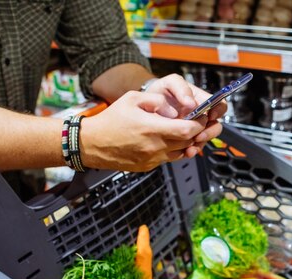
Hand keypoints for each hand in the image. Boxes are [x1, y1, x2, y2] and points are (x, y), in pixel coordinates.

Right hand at [79, 91, 207, 171]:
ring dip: (187, 142)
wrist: (92, 144)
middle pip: (189, 142)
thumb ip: (156, 100)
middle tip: (195, 121)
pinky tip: (169, 139)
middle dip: (196, 132)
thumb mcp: (132, 99)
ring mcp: (152, 159)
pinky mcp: (149, 166)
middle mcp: (155, 146)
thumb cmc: (111, 120)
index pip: (188, 130)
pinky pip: (170, 158)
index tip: (200, 116)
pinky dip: (174, 149)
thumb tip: (174, 109)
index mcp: (152, 129)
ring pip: (182, 152)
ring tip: (182, 130)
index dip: (199, 123)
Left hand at [146, 74, 226, 156]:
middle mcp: (200, 116)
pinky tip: (186, 151)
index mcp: (201, 101)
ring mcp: (194, 128)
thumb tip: (192, 103)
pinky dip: (191, 150)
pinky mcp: (186, 139)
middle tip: (199, 135)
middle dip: (209, 132)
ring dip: (200, 144)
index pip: (219, 105)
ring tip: (191, 146)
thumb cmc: (161, 92)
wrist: (145, 105)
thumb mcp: (170, 83)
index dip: (218, 111)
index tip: (210, 116)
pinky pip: (194, 147)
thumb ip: (181, 88)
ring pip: (205, 138)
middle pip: (215, 125)